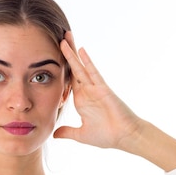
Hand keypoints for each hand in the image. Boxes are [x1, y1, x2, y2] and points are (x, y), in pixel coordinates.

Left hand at [53, 32, 143, 151]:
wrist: (125, 137)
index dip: (59, 69)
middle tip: (57, 38)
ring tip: (65, 37)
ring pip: (80, 67)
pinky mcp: (103, 89)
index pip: (67, 81)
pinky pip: (93, 72)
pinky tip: (80, 50)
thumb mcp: (81, 134)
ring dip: (72, 53)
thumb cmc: (107, 136)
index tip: (50, 58)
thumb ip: (68, 132)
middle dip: (66, 54)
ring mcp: (94, 88)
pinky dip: (87, 61)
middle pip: (73, 69)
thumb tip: (53, 134)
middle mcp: (87, 91)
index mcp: (81, 100)